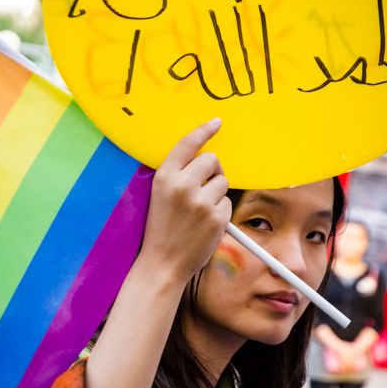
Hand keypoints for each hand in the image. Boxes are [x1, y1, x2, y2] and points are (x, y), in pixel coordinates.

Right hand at [139, 119, 230, 285]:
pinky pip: (227, 202)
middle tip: (201, 189)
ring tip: (199, 211)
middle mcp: (182, 185)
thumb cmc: (161, 229)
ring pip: (223, 181)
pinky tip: (205, 225)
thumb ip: (177, 175)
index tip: (216, 122)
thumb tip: (206, 159)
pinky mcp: (217, 217)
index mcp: (164, 177)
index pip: (188, 144)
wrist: (162, 264)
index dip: (204, 131)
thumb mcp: (159, 196)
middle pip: (212, 160)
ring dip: (216, 193)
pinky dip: (220, 212)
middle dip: (212, 171)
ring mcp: (201, 201)